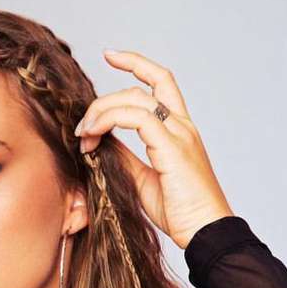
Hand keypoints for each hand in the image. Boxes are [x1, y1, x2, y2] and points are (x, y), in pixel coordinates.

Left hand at [74, 49, 234, 249]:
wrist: (204, 232)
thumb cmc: (180, 211)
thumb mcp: (142, 179)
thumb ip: (124, 156)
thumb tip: (100, 141)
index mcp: (179, 130)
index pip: (161, 81)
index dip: (136, 62)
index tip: (109, 55)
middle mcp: (182, 126)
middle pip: (140, 89)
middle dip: (103, 101)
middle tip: (81, 128)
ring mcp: (179, 134)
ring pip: (135, 99)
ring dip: (101, 112)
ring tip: (83, 135)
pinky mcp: (173, 147)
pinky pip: (137, 118)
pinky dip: (109, 121)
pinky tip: (94, 139)